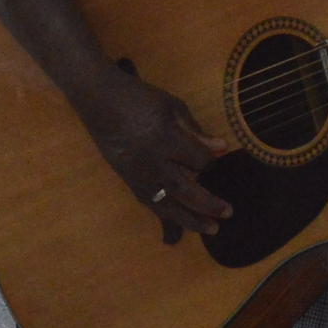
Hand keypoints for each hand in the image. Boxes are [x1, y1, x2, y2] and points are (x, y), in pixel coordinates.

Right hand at [73, 68, 233, 245]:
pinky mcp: (128, 180)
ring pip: (165, 204)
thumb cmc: (140, 98)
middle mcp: (150, 161)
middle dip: (207, 204)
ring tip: (211, 228)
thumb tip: (221, 149)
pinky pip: (150, 203)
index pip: (196, 159)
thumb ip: (196, 131)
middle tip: (227, 213)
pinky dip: (166, 216)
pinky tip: (180, 226)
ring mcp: (137, 174)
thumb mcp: (172, 106)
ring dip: (189, 219)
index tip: (219, 156)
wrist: (100, 101)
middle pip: (183, 188)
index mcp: (164, 137)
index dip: (211, 160)